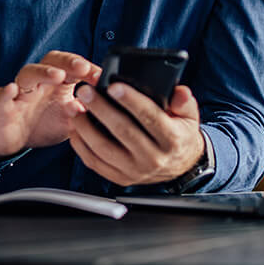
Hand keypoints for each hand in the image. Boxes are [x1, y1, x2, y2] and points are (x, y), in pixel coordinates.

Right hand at [0, 51, 100, 161]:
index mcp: (57, 82)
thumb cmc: (44, 124)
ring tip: (57, 75)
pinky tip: (11, 90)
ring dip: (43, 72)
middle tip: (83, 68)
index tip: (102, 77)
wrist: (15, 142)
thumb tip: (101, 106)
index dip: (87, 69)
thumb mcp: (71, 121)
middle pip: (51, 60)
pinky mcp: (3, 106)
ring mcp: (20, 92)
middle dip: (68, 62)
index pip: (73, 67)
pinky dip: (6, 92)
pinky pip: (2, 96)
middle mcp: (39, 81)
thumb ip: (85, 114)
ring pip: (28, 73)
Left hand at [68, 81, 203, 185]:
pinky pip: (95, 163)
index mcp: (172, 139)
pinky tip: (75, 128)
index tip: (114, 86)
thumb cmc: (180, 134)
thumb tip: (180, 91)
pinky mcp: (121, 178)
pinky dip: (81, 146)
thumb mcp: (189, 116)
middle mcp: (154, 158)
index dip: (131, 101)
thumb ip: (184, 101)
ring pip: (104, 149)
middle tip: (85, 92)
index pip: (150, 117)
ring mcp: (135, 171)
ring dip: (85, 127)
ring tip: (74, 107)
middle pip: (123, 131)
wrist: (181, 166)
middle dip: (101, 109)